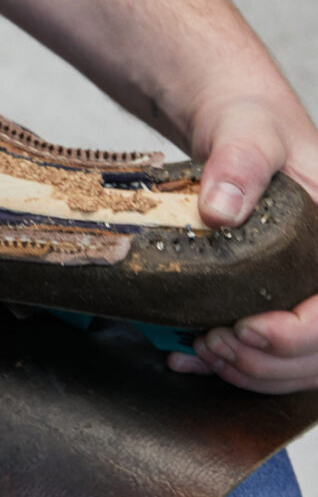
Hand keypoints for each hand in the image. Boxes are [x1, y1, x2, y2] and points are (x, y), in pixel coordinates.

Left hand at [168, 87, 317, 392]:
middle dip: (268, 362)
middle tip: (213, 341)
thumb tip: (220, 209)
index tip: (249, 328)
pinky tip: (190, 358)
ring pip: (300, 366)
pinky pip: (270, 355)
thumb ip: (240, 162)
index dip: (300, 335)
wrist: (235, 128)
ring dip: (251, 371)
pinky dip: (231, 368)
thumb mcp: (248, 131)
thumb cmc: (253, 126)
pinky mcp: (280, 301)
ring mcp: (309, 291)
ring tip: (204, 348)